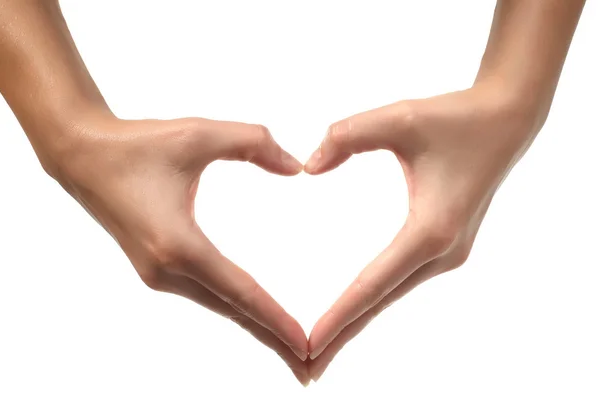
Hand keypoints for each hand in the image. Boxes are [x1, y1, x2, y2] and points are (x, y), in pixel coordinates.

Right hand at [45, 115, 309, 384]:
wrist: (81, 155)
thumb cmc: (136, 143)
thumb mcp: (198, 133)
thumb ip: (254, 143)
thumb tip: (296, 168)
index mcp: (178, 244)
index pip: (240, 291)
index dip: (275, 319)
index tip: (305, 344)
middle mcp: (166, 269)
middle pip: (232, 311)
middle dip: (272, 338)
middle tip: (309, 367)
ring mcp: (157, 273)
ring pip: (218, 306)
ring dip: (254, 325)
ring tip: (287, 345)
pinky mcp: (155, 268)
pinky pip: (204, 294)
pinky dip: (233, 307)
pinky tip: (251, 312)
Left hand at [304, 84, 542, 380]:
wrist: (503, 120)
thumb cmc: (454, 116)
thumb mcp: (398, 117)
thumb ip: (347, 136)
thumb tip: (308, 167)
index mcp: (430, 229)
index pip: (373, 283)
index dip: (339, 315)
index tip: (308, 344)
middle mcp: (442, 252)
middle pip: (381, 301)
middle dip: (343, 333)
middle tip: (304, 368)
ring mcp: (446, 253)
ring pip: (391, 294)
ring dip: (357, 320)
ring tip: (321, 347)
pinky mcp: (443, 246)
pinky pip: (400, 280)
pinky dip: (373, 299)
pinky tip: (354, 310)